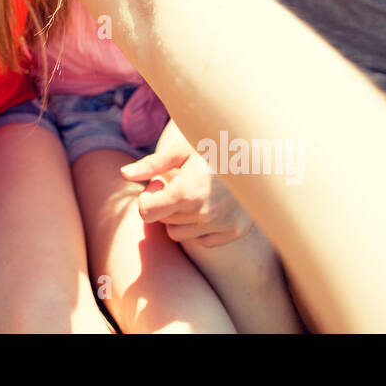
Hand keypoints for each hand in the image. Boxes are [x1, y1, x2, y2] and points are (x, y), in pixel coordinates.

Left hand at [119, 126, 253, 248]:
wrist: (261, 153)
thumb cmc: (216, 145)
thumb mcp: (182, 149)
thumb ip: (152, 165)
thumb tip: (123, 173)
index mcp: (186, 193)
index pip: (146, 212)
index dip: (147, 197)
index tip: (159, 184)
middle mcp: (203, 215)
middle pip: (162, 221)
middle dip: (164, 204)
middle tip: (179, 183)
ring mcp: (220, 226)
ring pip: (179, 234)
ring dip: (180, 218)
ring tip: (194, 194)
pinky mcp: (234, 232)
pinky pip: (202, 240)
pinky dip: (200, 227)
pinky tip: (210, 205)